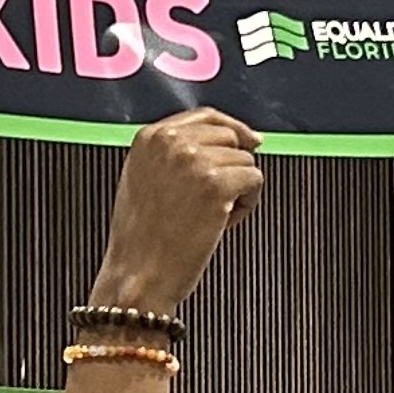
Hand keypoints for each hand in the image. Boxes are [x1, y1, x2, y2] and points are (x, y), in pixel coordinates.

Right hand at [89, 108, 262, 313]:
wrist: (138, 276)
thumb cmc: (142, 241)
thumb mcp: (143, 180)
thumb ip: (173, 154)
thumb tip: (225, 138)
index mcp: (150, 137)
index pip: (206, 116)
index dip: (232, 129)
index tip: (249, 141)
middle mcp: (172, 142)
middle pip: (230, 137)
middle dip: (232, 166)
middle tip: (216, 200)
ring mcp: (195, 160)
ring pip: (246, 160)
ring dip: (239, 189)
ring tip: (212, 217)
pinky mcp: (217, 183)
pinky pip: (255, 179)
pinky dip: (248, 204)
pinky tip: (224, 222)